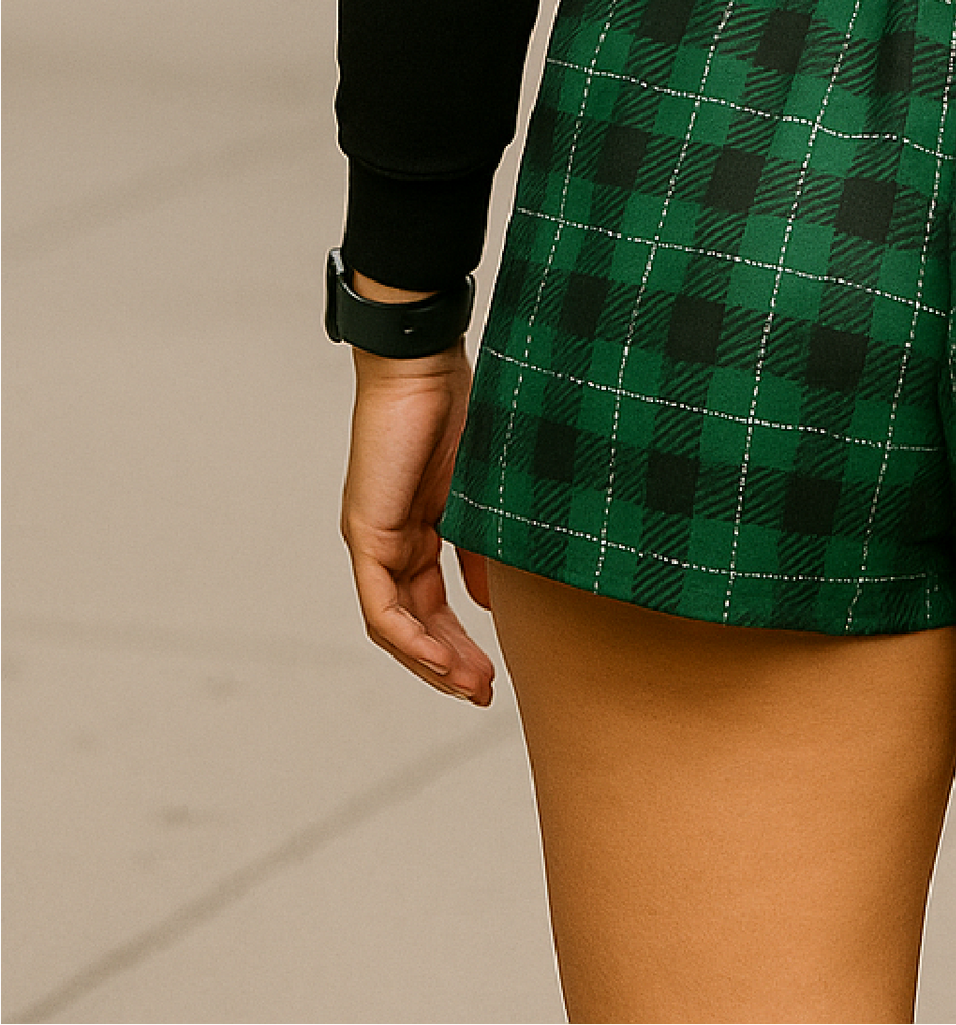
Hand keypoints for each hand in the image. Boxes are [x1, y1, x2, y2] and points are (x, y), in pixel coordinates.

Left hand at [339, 342, 494, 703]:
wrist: (423, 362)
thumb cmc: (458, 404)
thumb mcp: (478, 488)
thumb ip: (480, 544)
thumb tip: (490, 598)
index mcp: (415, 527)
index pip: (430, 603)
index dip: (458, 641)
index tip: (490, 671)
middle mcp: (388, 540)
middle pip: (411, 622)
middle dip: (447, 662)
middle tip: (483, 692)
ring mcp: (373, 538)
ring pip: (394, 624)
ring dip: (431, 660)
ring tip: (470, 685)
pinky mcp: (366, 532)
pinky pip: (381, 604)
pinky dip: (410, 637)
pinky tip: (441, 659)